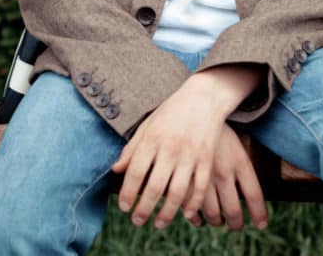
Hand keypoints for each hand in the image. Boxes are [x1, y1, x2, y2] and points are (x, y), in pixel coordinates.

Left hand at [110, 74, 230, 228]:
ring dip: (167, 213)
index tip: (124, 207)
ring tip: (158, 224)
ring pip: (177, 192)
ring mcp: (190, 155)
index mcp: (152, 139)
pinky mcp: (206, 159)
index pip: (135, 172)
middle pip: (155, 187)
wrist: (204, 97)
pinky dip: (193, 204)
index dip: (128, 193)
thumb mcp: (148, 125)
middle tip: (137, 221)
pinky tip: (186, 214)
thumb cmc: (171, 112)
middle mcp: (170, 149)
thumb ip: (132, 148)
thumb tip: (116, 170)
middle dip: (144, 209)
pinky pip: (199, 188)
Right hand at [183, 124, 267, 230]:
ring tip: (218, 221)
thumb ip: (244, 173)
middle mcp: (223, 171)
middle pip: (233, 210)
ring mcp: (203, 175)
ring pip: (213, 213)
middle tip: (236, 226)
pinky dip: (195, 218)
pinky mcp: (185, 176)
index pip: (255, 196)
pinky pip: (191, 208)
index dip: (259, 214)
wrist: (191, 108)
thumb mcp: (236, 146)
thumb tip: (253, 198)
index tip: (261, 225)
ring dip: (216, 221)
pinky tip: (198, 218)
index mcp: (239, 161)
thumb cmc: (216, 130)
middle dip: (236, 223)